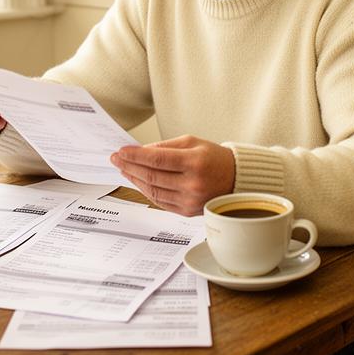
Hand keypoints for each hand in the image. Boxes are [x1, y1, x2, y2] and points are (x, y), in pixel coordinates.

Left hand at [110, 135, 235, 215]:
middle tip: (116, 159)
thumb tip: (140, 152)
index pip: (157, 159)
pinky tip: (138, 182)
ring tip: (124, 169)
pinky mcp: (186, 211)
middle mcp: (192, 183)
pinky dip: (146, 191)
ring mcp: (189, 200)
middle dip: (130, 166)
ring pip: (152, 191)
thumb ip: (165, 146)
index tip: (121, 151)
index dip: (135, 156)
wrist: (236, 179)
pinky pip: (159, 201)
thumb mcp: (193, 143)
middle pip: (152, 176)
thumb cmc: (215, 158)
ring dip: (134, 179)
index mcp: (195, 162)